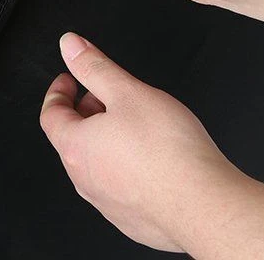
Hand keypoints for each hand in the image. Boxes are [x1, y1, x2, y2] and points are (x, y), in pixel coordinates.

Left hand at [40, 34, 263, 258]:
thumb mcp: (128, 91)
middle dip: (89, 109)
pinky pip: (126, 184)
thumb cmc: (172, 151)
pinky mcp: (140, 219)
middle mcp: (88, 178)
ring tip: (141, 117)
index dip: (61, 88)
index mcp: (77, 146)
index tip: (75, 75)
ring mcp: (112, 203)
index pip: (50, 112)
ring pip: (100, 161)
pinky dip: (133, 163)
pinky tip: (163, 152)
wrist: (212, 207)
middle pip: (75, 137)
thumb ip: (96, 66)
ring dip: (112, 136)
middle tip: (111, 90)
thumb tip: (70, 43)